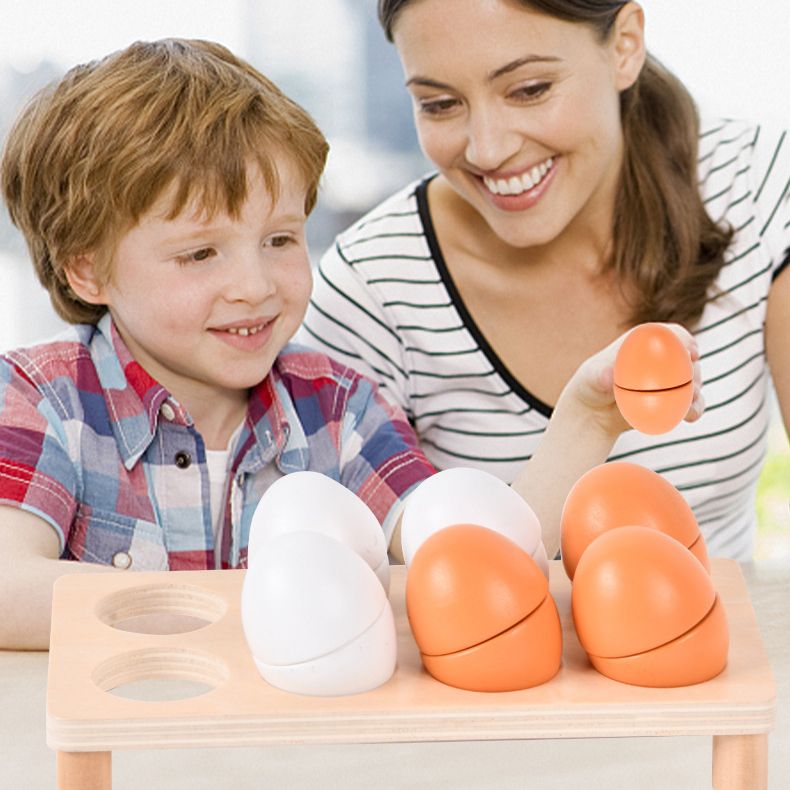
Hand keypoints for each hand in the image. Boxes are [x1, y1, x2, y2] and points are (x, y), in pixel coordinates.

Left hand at [561, 323, 704, 438]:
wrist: (595, 411)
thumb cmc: (591, 385)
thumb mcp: (592, 378)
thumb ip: (602, 375)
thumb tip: (610, 377)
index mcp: (645, 341)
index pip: (669, 333)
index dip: (684, 338)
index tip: (690, 352)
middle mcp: (661, 357)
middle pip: (687, 358)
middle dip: (695, 370)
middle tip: (691, 385)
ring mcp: (669, 377)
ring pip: (693, 381)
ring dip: (697, 391)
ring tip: (689, 406)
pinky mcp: (673, 398)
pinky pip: (690, 402)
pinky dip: (694, 408)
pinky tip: (690, 416)